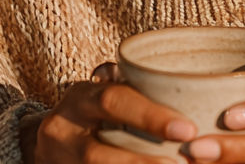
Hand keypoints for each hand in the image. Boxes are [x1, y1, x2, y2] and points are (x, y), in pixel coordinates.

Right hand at [22, 63, 198, 163]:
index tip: (187, 129)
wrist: (53, 143)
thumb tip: (191, 88)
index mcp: (80, 98)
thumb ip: (133, 89)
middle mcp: (63, 129)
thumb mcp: (105, 94)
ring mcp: (60, 159)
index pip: (114, 101)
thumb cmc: (93, 113)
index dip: (151, 117)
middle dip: (141, 161)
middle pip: (98, 154)